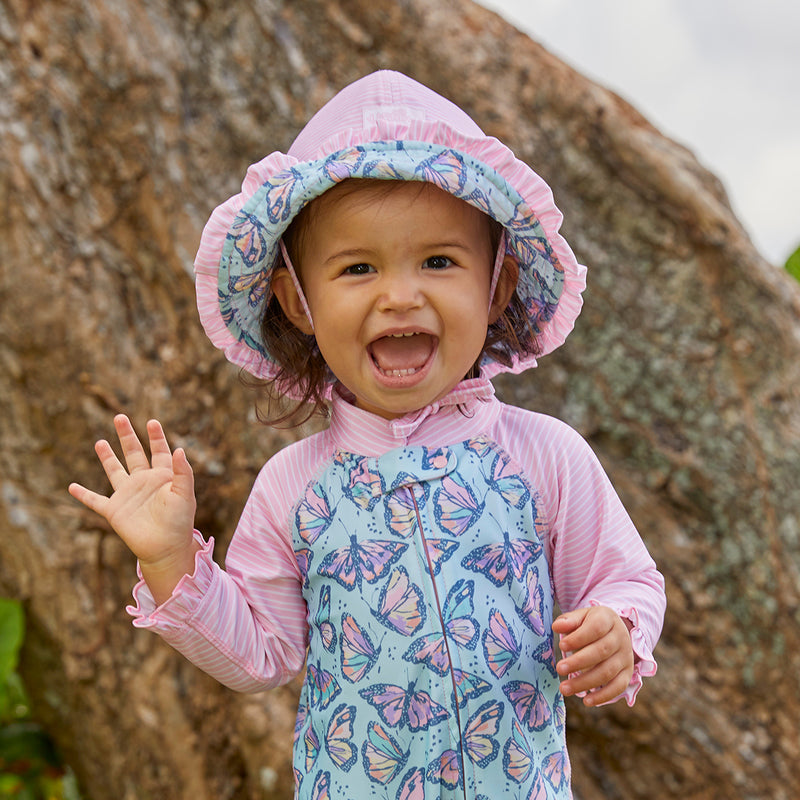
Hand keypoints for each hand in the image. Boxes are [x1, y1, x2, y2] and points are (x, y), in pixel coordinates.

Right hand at [69, 414, 198, 603]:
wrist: (166, 548)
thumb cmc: (180, 522)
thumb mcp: (184, 494)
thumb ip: (183, 472)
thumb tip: (180, 449)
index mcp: (162, 477)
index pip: (159, 451)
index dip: (156, 437)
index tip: (152, 421)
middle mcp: (144, 482)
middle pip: (134, 453)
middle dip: (127, 436)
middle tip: (120, 417)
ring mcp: (128, 495)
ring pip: (114, 471)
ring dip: (107, 457)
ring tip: (99, 442)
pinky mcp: (114, 510)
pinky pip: (95, 500)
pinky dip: (83, 494)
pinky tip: (71, 486)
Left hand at [552, 606, 633, 706]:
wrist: (614, 630)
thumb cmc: (591, 624)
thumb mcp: (581, 616)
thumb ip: (569, 621)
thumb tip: (557, 627)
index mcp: (608, 619)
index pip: (596, 628)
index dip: (579, 637)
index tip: (561, 645)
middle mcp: (621, 638)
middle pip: (601, 651)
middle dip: (578, 662)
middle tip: (559, 669)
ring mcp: (626, 657)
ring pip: (607, 672)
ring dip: (585, 682)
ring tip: (564, 688)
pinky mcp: (627, 673)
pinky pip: (618, 687)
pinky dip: (603, 696)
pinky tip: (587, 701)